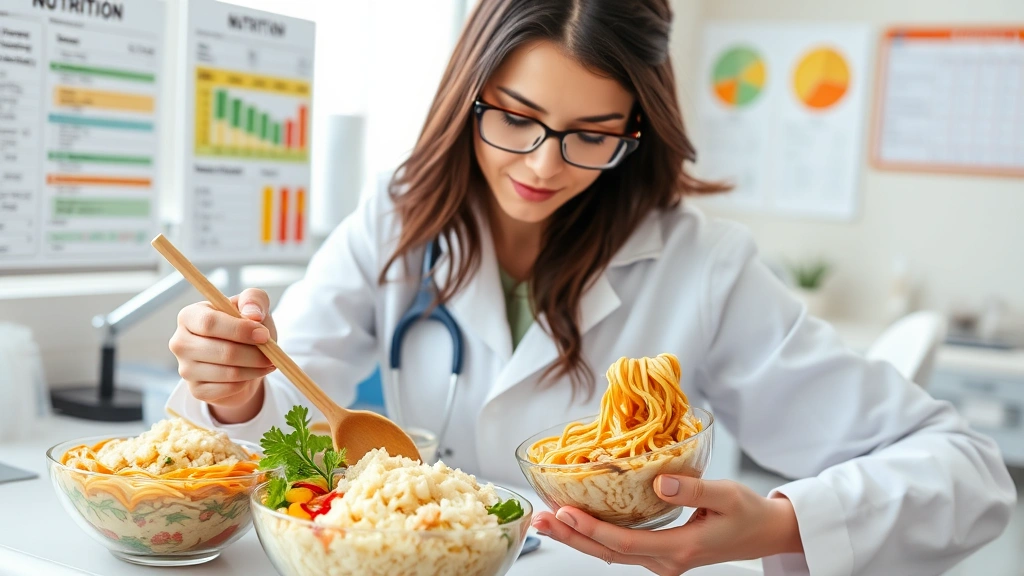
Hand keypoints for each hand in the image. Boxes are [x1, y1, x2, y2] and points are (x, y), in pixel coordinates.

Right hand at [169, 288, 277, 422]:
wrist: (242, 358)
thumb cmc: (244, 327)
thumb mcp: (253, 306)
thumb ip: (254, 299)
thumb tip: (253, 314)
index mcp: (189, 316)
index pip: (210, 323)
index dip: (240, 330)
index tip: (264, 335)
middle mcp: (180, 342)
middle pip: (222, 351)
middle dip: (254, 354)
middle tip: (272, 354)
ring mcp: (185, 368)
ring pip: (228, 373)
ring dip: (255, 369)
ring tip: (268, 362)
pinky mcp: (196, 390)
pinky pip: (228, 389)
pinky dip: (247, 382)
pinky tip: (253, 373)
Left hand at [532, 475, 802, 574]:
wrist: (766, 533)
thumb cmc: (749, 513)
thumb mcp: (727, 495)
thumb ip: (693, 488)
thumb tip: (660, 480)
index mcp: (680, 549)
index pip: (625, 543)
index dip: (593, 530)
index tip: (567, 513)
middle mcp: (665, 560)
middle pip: (608, 553)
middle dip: (572, 537)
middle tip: (541, 518)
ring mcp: (662, 559)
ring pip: (611, 553)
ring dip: (579, 537)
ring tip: (550, 519)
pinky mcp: (660, 552)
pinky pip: (621, 547)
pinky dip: (596, 535)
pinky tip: (579, 520)